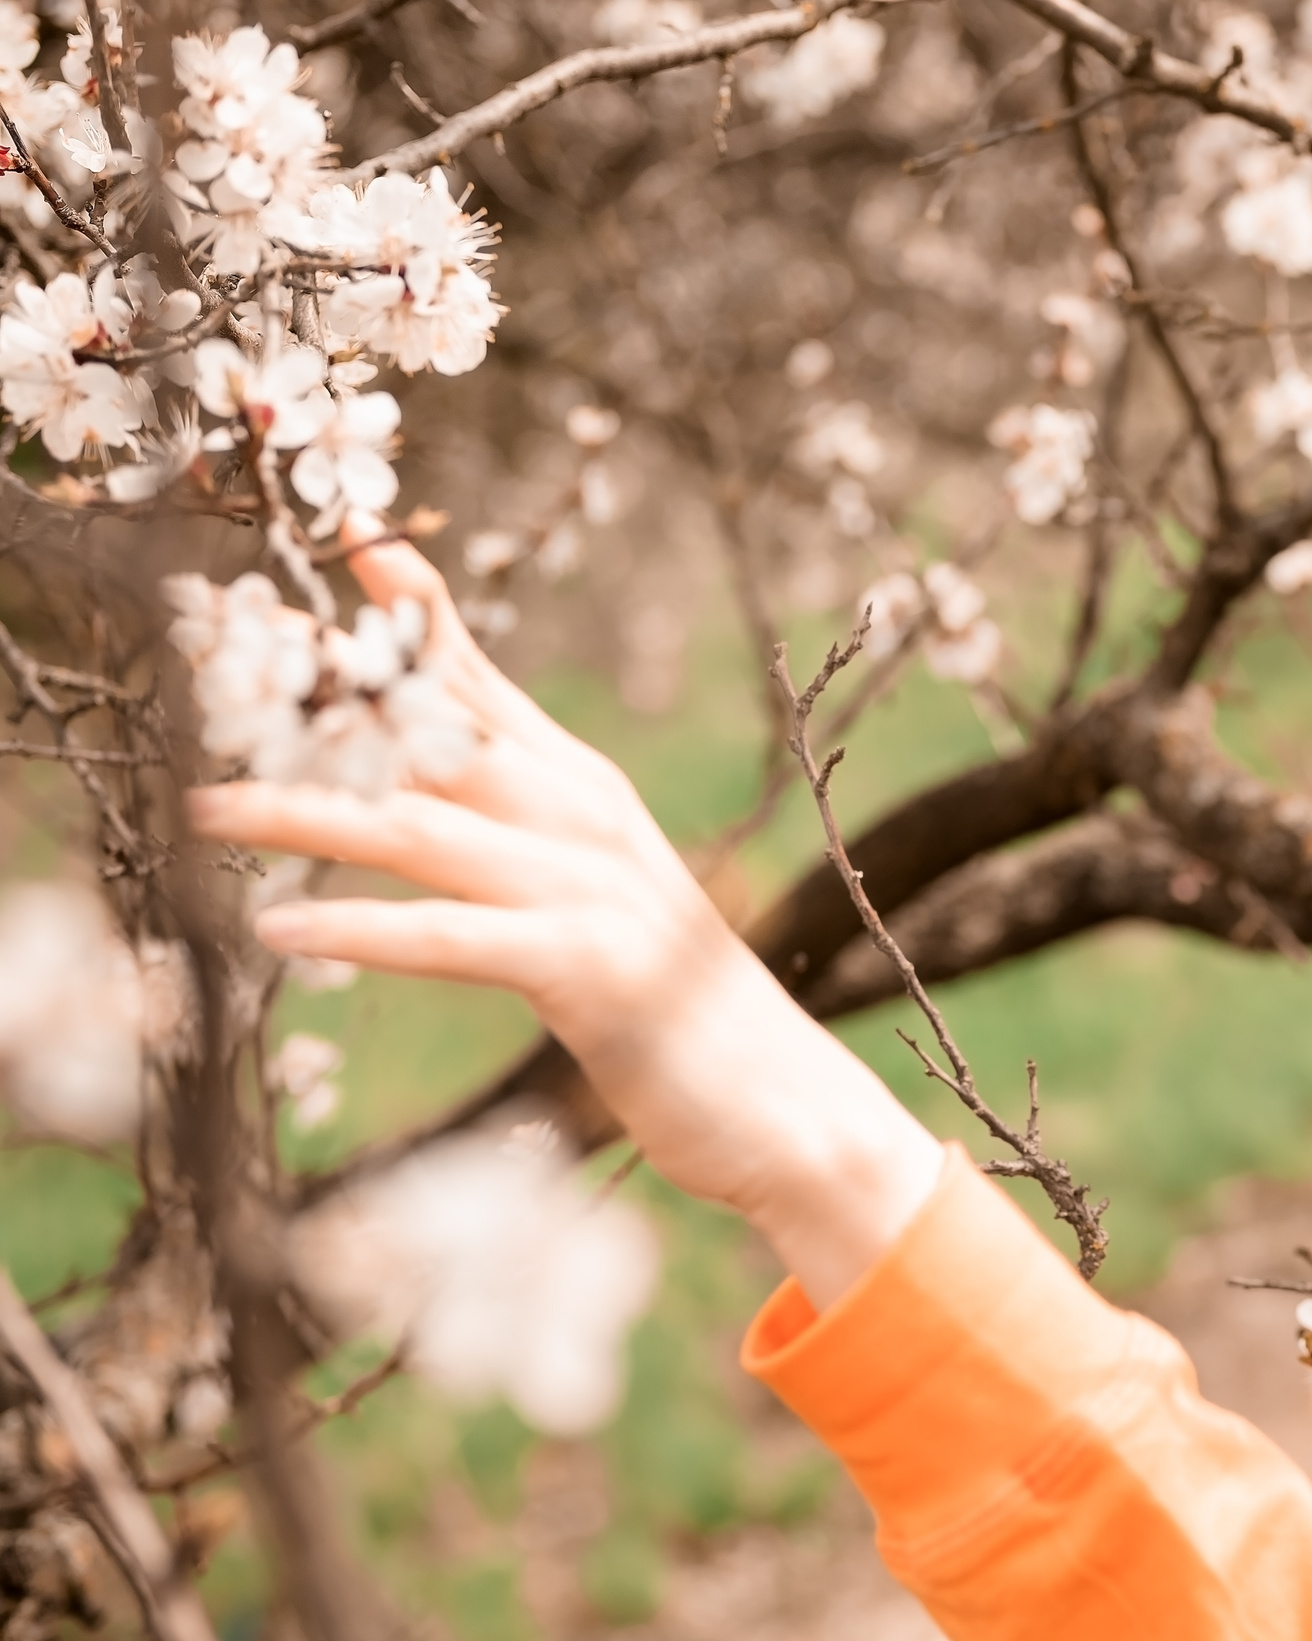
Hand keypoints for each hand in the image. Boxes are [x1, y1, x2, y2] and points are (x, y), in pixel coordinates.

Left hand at [185, 528, 942, 1304]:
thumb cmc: (674, 1009)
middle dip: (321, 692)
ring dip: (302, 811)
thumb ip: (518, 843)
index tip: (349, 538)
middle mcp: (587, 819)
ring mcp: (591, 889)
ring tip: (201, 804)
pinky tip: (281, 926)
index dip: (417, 611)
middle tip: (213, 652)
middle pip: (432, 734)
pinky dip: (362, 928)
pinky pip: (449, 938)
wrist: (781, 1101)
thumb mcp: (595, 901)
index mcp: (585, 793)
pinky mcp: (588, 969)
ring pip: (419, 829)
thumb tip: (418, 806)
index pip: (482, 684)